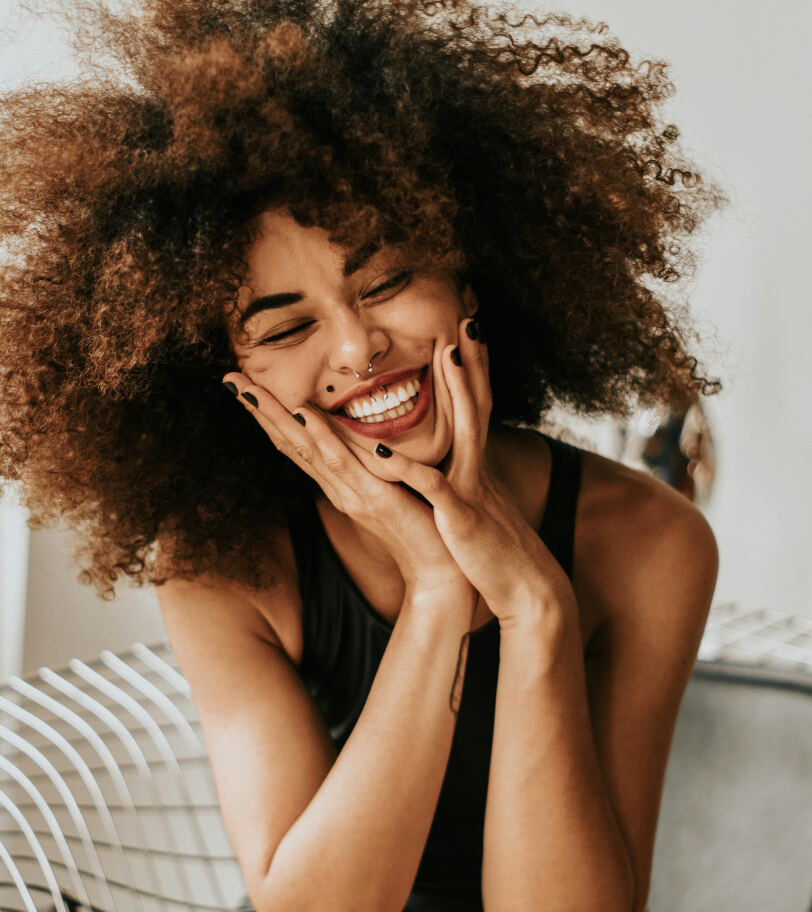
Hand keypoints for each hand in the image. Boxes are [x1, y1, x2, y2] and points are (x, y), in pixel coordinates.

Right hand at [221, 370, 474, 606]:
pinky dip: (323, 438)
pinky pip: (344, 465)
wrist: (440, 571)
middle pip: (290, 443)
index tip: (246, 384)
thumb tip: (365, 435)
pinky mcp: (375, 500)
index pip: (297, 443)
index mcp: (340, 483)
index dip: (270, 414)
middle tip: (229, 378)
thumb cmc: (422, 527)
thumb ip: (374, 464)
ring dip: (276, 417)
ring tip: (249, 389)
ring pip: (306, 449)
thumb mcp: (393, 487)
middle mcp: (338, 488)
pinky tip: (305, 416)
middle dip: (259, 410)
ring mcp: (352, 494)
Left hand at [370, 319, 575, 627]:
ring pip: (465, 431)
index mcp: (477, 467)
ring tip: (447, 355)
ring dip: (458, 392)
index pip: (477, 409)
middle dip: (473, 363)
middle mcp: (478, 469)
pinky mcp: (460, 516)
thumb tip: (454, 466)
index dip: (473, 371)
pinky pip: (433, 486)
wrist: (527, 591)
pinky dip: (408, 467)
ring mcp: (472, 489)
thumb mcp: (479, 509)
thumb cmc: (495, 554)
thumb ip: (465, 483)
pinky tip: (384, 448)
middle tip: (468, 320)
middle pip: (479, 405)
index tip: (467, 333)